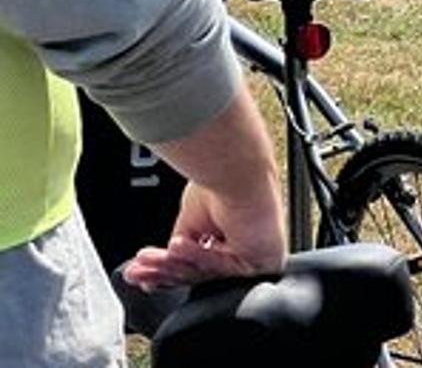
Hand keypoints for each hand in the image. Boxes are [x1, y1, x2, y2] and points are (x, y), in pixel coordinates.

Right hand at [123, 179, 285, 291]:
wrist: (237, 170)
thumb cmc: (222, 181)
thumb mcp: (191, 221)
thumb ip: (183, 247)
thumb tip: (166, 265)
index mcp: (234, 233)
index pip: (199, 262)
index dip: (169, 270)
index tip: (143, 273)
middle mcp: (247, 243)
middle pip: (199, 271)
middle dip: (163, 272)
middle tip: (136, 272)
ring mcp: (257, 253)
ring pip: (206, 272)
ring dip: (172, 264)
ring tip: (148, 257)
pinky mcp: (263, 260)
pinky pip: (221, 268)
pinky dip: (197, 256)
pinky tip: (177, 246)